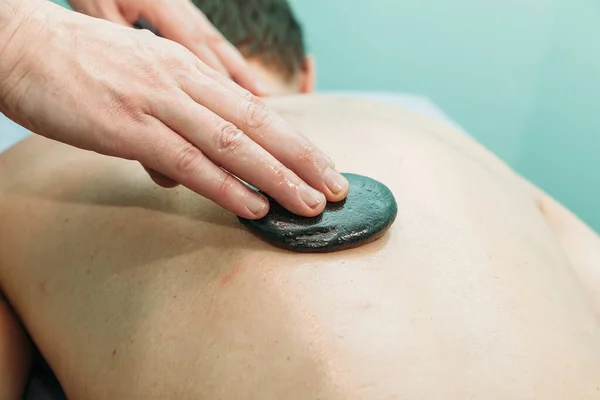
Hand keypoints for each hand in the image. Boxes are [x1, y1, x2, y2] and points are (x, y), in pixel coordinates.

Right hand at [0, 0, 348, 218]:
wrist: (20, 45)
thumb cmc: (81, 66)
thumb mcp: (141, 85)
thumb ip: (171, 124)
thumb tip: (183, 175)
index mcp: (190, 71)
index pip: (257, 109)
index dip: (296, 141)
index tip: (323, 166)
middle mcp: (184, 83)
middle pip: (260, 125)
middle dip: (304, 160)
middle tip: (336, 189)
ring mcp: (158, 104)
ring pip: (233, 144)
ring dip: (277, 177)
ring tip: (309, 204)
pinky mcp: (128, 127)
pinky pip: (188, 162)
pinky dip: (225, 186)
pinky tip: (252, 206)